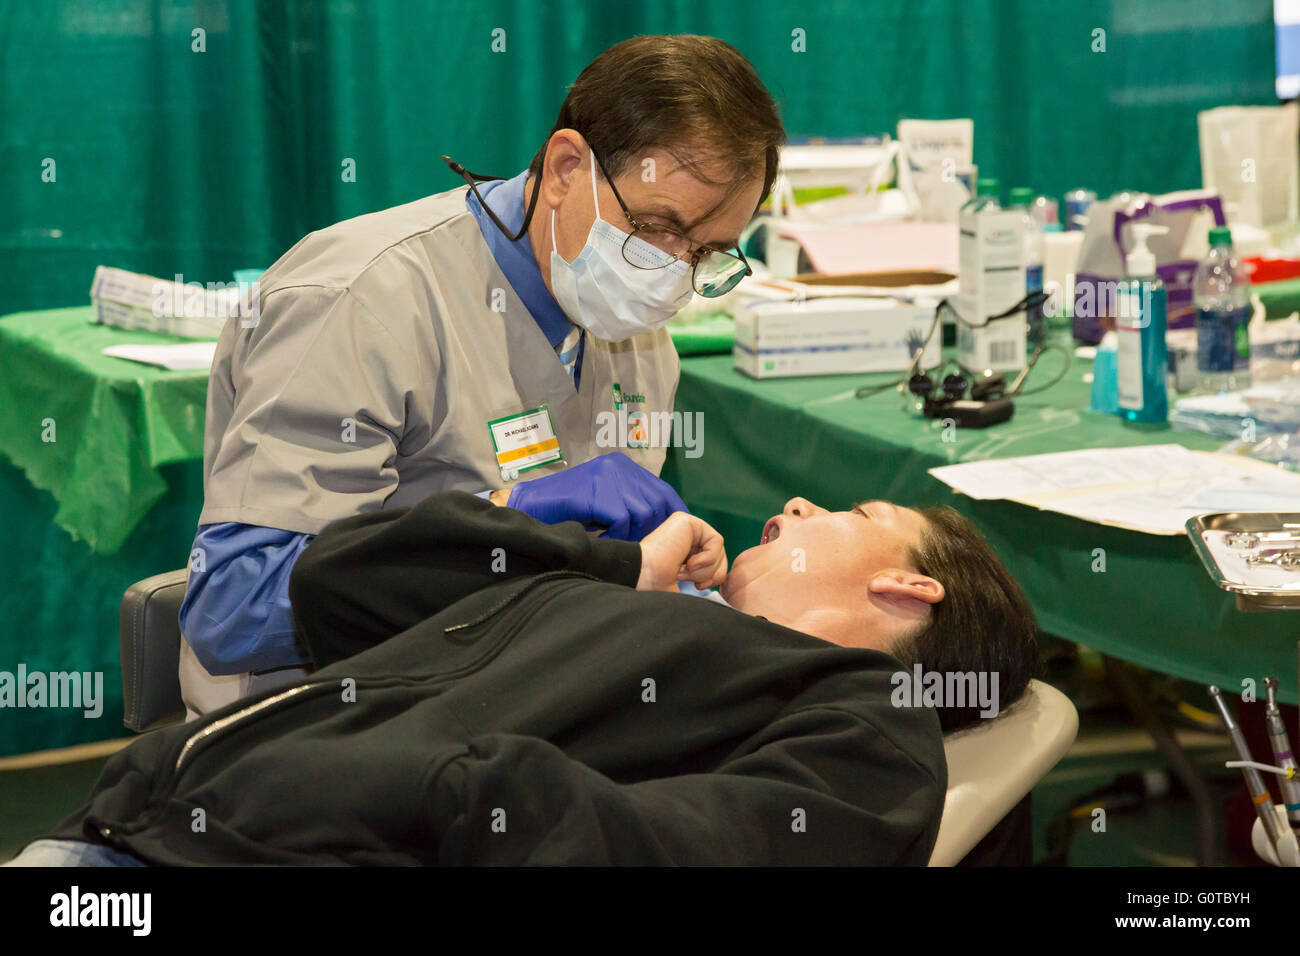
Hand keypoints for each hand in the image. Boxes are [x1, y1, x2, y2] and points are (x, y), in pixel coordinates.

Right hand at [506, 452, 687, 540]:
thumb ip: (629, 505)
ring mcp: (607, 477)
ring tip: (619, 543)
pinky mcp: (597, 490)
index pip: (662, 490)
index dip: (671, 514)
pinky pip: (621, 519)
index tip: (676, 536)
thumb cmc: (566, 509)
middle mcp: (619, 467)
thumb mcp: (603, 501)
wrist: (532, 505)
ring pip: (642, 512)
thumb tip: (661, 525)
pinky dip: (616, 534)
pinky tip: (604, 538)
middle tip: (644, 547)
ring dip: (634, 534)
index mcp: (623, 467)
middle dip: (654, 529)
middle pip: (656, 503)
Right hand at [636, 512, 726, 592]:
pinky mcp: (688, 521)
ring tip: (685, 571)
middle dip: (711, 573)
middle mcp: (686, 535)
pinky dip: (708, 557)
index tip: (698, 587)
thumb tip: (717, 589)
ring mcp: (686, 526)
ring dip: (706, 568)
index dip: (713, 577)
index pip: (714, 560)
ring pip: (718, 548)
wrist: (643, 574)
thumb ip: (703, 579)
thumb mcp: (685, 583)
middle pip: (719, 554)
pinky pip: (716, 540)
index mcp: (684, 548)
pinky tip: (690, 563)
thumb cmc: (655, 582)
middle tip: (693, 581)